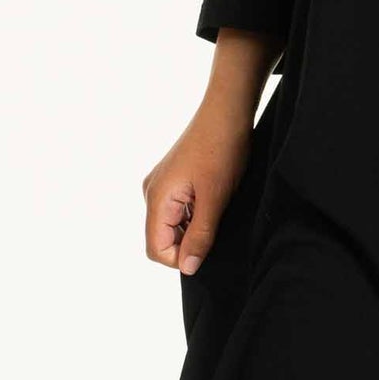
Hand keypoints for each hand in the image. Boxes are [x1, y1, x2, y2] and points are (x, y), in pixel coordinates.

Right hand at [143, 115, 247, 277]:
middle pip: (161, 239)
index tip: (207, 247)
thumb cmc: (221, 150)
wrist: (226, 112)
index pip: (156, 249)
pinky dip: (193, 214)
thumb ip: (200, 235)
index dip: (181, 258)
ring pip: (171, 225)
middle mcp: (152, 193)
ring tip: (215, 209)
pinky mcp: (173, 179)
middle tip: (214, 226)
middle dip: (186, 243)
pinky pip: (177, 210)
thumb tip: (188, 267)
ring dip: (192, 228)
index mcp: (156, 198)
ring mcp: (161, 185)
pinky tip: (212, 201)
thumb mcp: (214, 199)